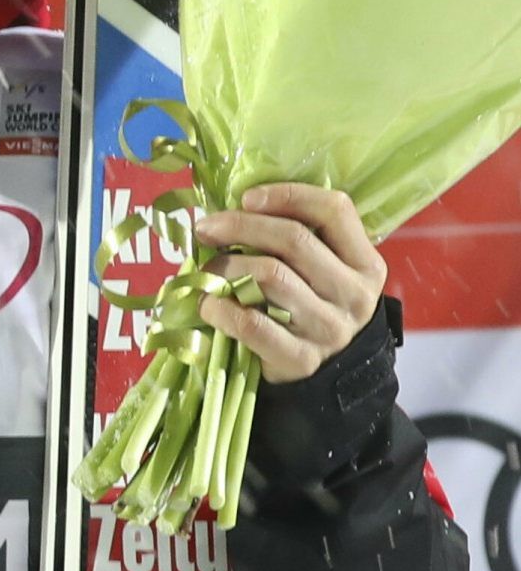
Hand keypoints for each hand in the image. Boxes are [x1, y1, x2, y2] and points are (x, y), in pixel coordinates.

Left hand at [195, 180, 383, 385]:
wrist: (327, 375)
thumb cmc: (312, 308)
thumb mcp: (323, 272)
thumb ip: (299, 240)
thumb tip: (235, 207)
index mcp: (365, 264)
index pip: (335, 211)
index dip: (287, 195)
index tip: (246, 197)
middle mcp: (354, 294)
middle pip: (294, 240)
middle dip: (239, 225)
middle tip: (206, 228)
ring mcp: (329, 329)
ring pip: (269, 276)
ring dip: (225, 267)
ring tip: (207, 271)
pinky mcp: (300, 359)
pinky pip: (250, 323)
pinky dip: (219, 307)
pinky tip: (208, 303)